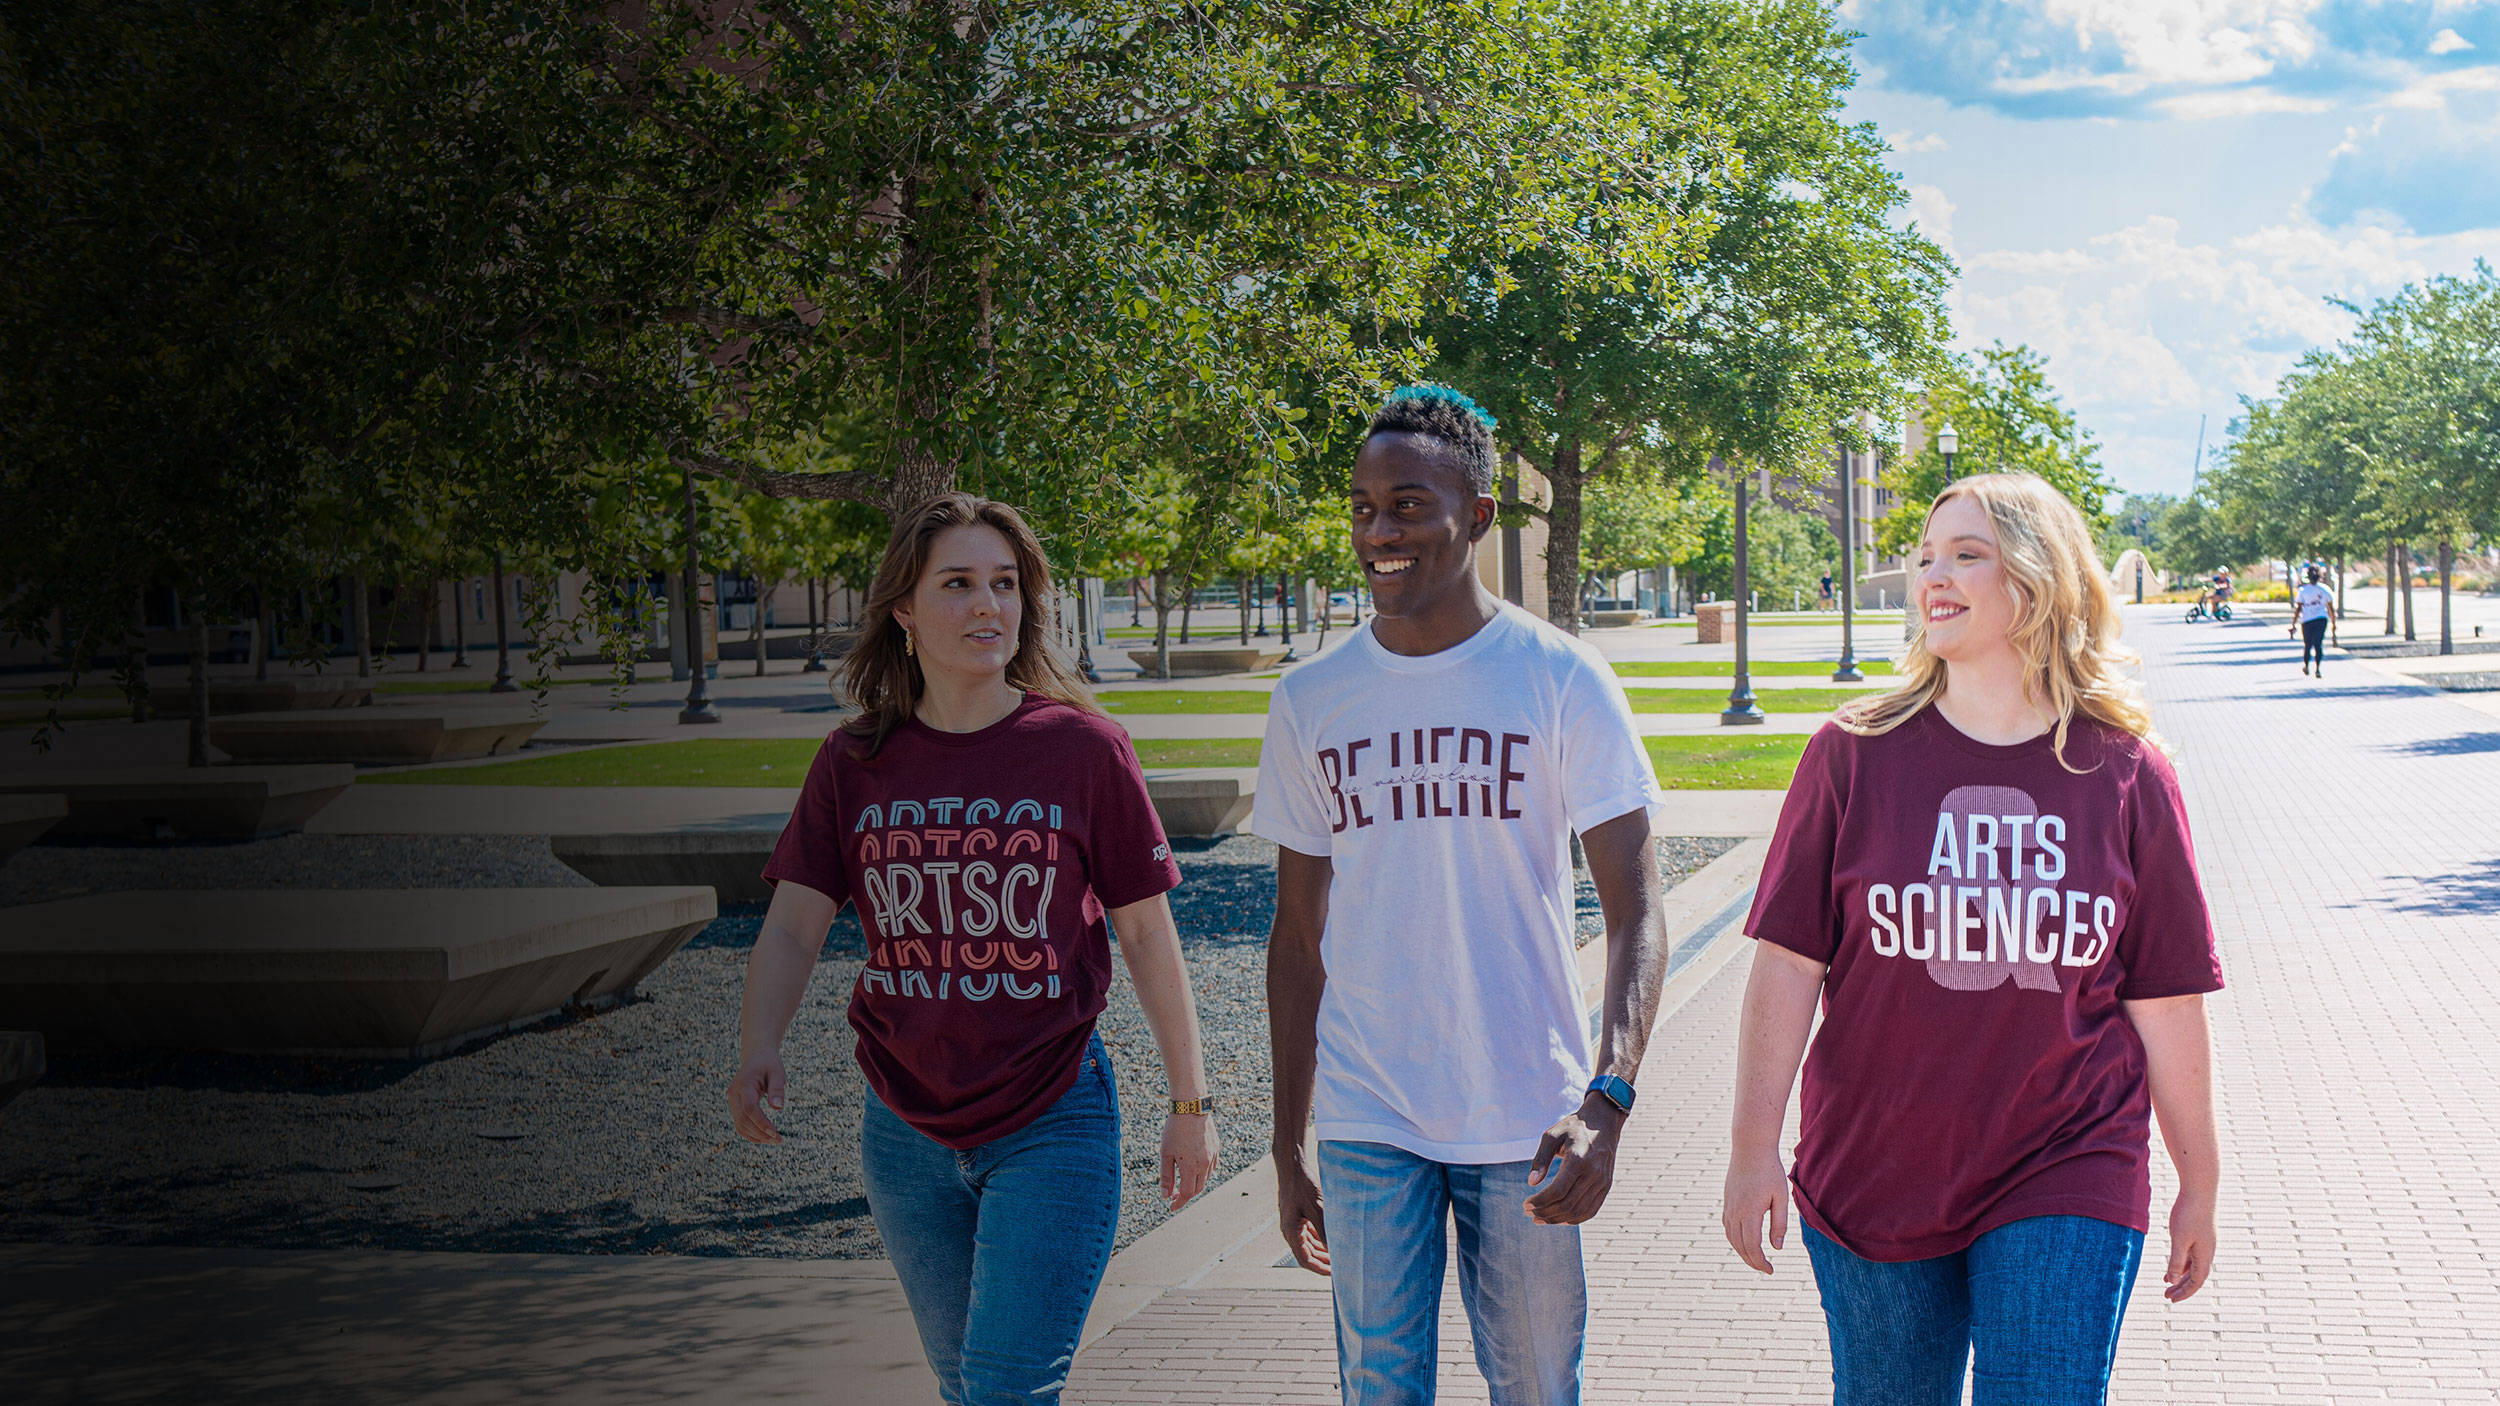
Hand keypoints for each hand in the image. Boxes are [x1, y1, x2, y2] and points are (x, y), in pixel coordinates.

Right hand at [726, 1049, 786, 1143]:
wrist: (756, 1056)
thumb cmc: (769, 1063)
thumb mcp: (777, 1071)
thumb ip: (777, 1088)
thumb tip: (778, 1108)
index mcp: (743, 1084)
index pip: (749, 1108)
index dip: (761, 1123)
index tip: (775, 1133)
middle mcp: (734, 1094)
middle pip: (743, 1119)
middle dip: (761, 1133)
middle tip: (779, 1140)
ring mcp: (732, 1101)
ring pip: (740, 1125)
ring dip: (757, 1136)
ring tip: (775, 1140)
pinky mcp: (734, 1106)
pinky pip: (740, 1124)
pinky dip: (751, 1134)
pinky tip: (765, 1138)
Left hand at [1160, 1112, 1219, 1209]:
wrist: (1191, 1108)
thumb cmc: (1174, 1129)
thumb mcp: (1165, 1153)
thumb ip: (1166, 1177)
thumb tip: (1165, 1196)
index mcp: (1191, 1167)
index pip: (1186, 1194)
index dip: (1178, 1203)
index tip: (1170, 1208)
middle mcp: (1205, 1164)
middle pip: (1197, 1189)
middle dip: (1185, 1195)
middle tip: (1173, 1196)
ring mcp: (1212, 1156)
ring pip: (1205, 1178)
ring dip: (1194, 1184)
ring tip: (1182, 1181)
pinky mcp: (1216, 1148)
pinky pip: (1211, 1167)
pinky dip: (1202, 1173)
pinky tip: (1193, 1168)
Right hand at [1275, 1150, 1329, 1275]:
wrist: (1292, 1165)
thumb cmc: (1302, 1185)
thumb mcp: (1317, 1209)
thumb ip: (1324, 1231)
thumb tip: (1334, 1250)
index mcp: (1291, 1232)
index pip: (1304, 1260)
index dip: (1319, 1269)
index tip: (1334, 1274)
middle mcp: (1290, 1229)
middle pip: (1306, 1253)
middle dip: (1322, 1262)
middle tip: (1339, 1267)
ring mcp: (1292, 1222)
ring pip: (1307, 1244)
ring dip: (1321, 1251)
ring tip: (1336, 1255)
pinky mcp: (1297, 1214)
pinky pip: (1307, 1233)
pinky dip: (1318, 1239)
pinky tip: (1329, 1240)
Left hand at [1524, 1096, 1622, 1225]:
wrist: (1603, 1121)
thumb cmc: (1573, 1127)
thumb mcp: (1552, 1135)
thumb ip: (1541, 1158)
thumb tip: (1532, 1183)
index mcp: (1579, 1160)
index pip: (1558, 1191)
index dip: (1540, 1202)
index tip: (1525, 1205)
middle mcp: (1594, 1173)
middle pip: (1568, 1204)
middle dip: (1546, 1213)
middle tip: (1529, 1213)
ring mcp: (1602, 1182)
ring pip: (1579, 1211)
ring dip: (1558, 1219)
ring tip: (1540, 1219)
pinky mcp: (1606, 1186)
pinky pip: (1592, 1210)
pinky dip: (1575, 1219)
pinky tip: (1560, 1219)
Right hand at [1721, 1147, 1789, 1273]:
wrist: (1750, 1147)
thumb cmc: (1770, 1171)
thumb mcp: (1781, 1197)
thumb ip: (1779, 1223)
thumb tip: (1777, 1247)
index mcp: (1750, 1213)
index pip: (1752, 1246)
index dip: (1760, 1262)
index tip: (1770, 1270)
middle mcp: (1735, 1212)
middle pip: (1740, 1246)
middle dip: (1752, 1261)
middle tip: (1765, 1270)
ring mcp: (1729, 1206)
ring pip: (1731, 1238)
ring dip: (1742, 1252)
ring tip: (1755, 1259)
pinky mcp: (1727, 1201)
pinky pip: (1727, 1227)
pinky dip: (1735, 1239)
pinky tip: (1744, 1241)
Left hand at [2164, 1189, 2216, 1301]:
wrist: (2200, 1189)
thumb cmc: (2189, 1213)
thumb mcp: (2179, 1239)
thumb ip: (2176, 1260)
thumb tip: (2172, 1280)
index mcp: (2205, 1256)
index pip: (2196, 1282)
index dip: (2184, 1293)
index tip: (2170, 1300)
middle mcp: (2207, 1251)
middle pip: (2195, 1276)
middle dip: (2181, 1287)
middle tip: (2167, 1296)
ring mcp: (2204, 1242)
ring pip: (2193, 1265)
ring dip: (2180, 1275)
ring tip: (2167, 1283)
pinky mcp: (2199, 1233)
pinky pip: (2191, 1253)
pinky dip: (2182, 1262)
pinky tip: (2172, 1264)